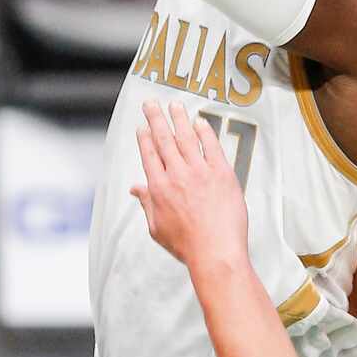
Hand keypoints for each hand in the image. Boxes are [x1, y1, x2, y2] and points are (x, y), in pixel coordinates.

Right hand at [131, 102, 248, 270]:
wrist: (216, 252)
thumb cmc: (187, 245)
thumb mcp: (157, 228)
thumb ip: (147, 204)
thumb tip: (135, 189)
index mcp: (159, 188)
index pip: (149, 155)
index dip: (144, 138)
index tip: (142, 125)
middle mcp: (177, 176)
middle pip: (164, 140)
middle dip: (156, 119)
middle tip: (150, 103)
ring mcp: (200, 173)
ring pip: (186, 138)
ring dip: (178, 119)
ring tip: (174, 105)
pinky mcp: (222, 174)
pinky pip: (212, 147)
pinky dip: (205, 133)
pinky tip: (200, 122)